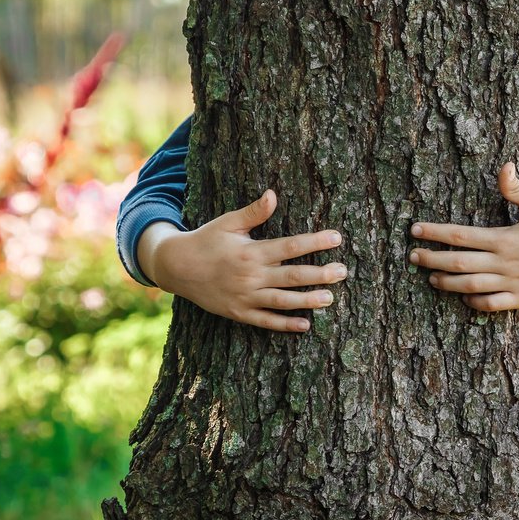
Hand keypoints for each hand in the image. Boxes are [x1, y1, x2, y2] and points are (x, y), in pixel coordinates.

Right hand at [137, 190, 346, 331]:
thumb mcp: (228, 223)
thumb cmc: (206, 240)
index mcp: (251, 252)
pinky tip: (305, 325)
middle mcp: (251, 276)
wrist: (176, 268)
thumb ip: (254, 212)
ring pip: (282, 301)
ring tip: (330, 298)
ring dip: (308, 301)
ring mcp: (245, 297)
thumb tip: (273, 194)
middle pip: (292, 276)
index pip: (290, 246)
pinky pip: (265, 321)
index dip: (315, 242)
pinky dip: (285, 325)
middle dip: (320, 274)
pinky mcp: (239, 313)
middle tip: (342, 272)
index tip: (336, 238)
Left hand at [409, 163, 518, 311]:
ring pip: (470, 286)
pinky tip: (463, 297)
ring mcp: (512, 283)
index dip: (434, 233)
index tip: (415, 230)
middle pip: (457, 263)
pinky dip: (474, 302)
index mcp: (504, 238)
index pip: (459, 235)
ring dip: (446, 283)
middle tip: (412, 257)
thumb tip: (504, 166)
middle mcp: (504, 263)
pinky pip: (491, 304)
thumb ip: (516, 188)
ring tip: (430, 278)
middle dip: (431, 259)